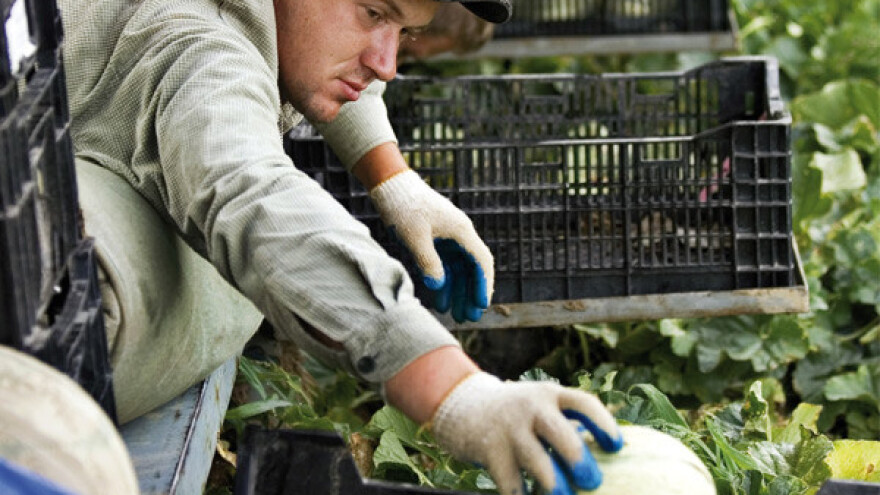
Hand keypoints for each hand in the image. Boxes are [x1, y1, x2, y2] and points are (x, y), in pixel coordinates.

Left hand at [369, 170, 493, 322]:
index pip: (481, 262)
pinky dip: (444, 281)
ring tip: (455, 314)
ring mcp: (448, 237)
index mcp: (461, 231)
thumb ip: (428, 261)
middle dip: (471, 293)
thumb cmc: (404, 207)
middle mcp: (459, 235)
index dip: (483, 284)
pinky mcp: (436, 239)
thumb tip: (438, 285)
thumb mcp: (414, 236)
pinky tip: (440, 298)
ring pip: (459, 269)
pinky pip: (445, 265)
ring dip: (458, 291)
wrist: (390, 186)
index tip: (480, 305)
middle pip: (472, 269)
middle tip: (469, 318)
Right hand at [430, 372, 623, 494]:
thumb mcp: (541, 406)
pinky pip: (510, 481)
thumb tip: (603, 459)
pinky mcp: (490, 449)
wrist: (464, 406)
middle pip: (560, 432)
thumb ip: (566, 425)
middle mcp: (531, 407)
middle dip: (579, 459)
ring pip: (536, 460)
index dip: (604, 424)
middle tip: (593, 480)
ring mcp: (509, 428)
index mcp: (551, 394)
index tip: (617, 446)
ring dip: (554, 484)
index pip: (584, 404)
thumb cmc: (517, 414)